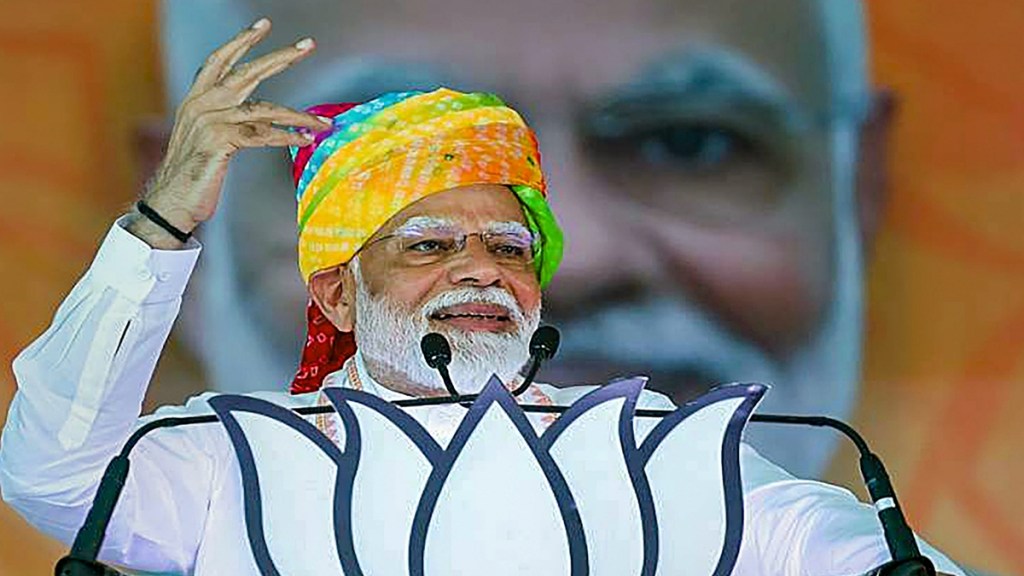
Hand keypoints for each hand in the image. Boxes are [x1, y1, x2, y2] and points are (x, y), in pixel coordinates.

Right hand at [129, 17, 329, 248]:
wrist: (171, 202)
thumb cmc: (193, 174)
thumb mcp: (206, 138)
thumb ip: (229, 121)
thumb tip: (263, 118)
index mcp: (196, 99)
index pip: (221, 60)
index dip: (242, 41)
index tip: (264, 24)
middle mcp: (201, 104)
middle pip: (247, 72)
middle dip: (280, 57)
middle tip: (307, 45)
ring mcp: (210, 122)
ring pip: (264, 108)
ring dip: (299, 115)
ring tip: (324, 122)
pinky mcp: (220, 142)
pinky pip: (263, 135)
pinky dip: (288, 137)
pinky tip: (305, 139)